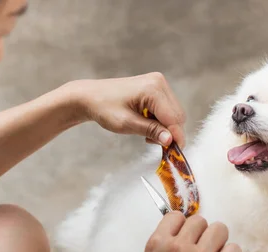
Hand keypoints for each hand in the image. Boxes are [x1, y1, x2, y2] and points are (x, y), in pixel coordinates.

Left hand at [61, 73, 186, 146]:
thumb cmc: (104, 108)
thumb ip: (151, 131)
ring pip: (174, 113)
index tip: (176, 152)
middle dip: (170, 132)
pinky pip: (167, 108)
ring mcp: (158, 83)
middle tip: (155, 144)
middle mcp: (159, 83)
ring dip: (165, 127)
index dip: (176, 136)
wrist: (90, 96)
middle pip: (177, 115)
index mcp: (153, 89)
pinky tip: (147, 125)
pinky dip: (161, 121)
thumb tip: (170, 140)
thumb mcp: (127, 124)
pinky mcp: (156, 87)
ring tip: (147, 134)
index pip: (173, 117)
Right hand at [131, 212, 241, 251]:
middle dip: (201, 234)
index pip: (177, 215)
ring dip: (217, 242)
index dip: (183, 227)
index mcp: (157, 243)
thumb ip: (164, 246)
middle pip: (200, 220)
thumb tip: (184, 232)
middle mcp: (178, 246)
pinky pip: (234, 250)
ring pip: (219, 229)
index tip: (185, 240)